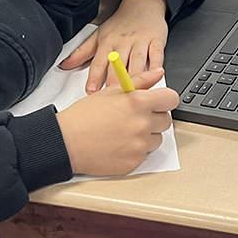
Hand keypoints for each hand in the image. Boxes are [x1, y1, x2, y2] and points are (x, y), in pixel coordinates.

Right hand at [56, 68, 179, 175]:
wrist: (67, 142)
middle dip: (154, 117)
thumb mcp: (111, 91)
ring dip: (146, 135)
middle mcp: (142, 124)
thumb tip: (158, 74)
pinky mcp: (134, 163)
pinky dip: (135, 150)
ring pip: (156, 139)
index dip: (165, 99)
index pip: (171, 99)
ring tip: (123, 131)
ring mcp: (139, 146)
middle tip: (134, 116)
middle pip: (166, 120)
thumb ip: (140, 81)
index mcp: (138, 102)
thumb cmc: (85, 115)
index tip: (159, 101)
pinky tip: (119, 143)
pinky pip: (144, 154)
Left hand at [60, 0, 167, 92]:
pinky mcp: (156, 40)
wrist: (142, 4)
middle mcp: (123, 43)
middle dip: (115, 80)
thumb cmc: (120, 23)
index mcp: (108, 42)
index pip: (99, 62)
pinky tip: (156, 75)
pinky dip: (157, 65)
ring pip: (138, 61)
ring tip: (134, 90)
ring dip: (135, 76)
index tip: (91, 91)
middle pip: (119, 64)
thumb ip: (82, 53)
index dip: (95, 77)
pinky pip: (157, 54)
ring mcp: (140, 41)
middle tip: (113, 96)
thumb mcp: (99, 35)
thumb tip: (64, 65)